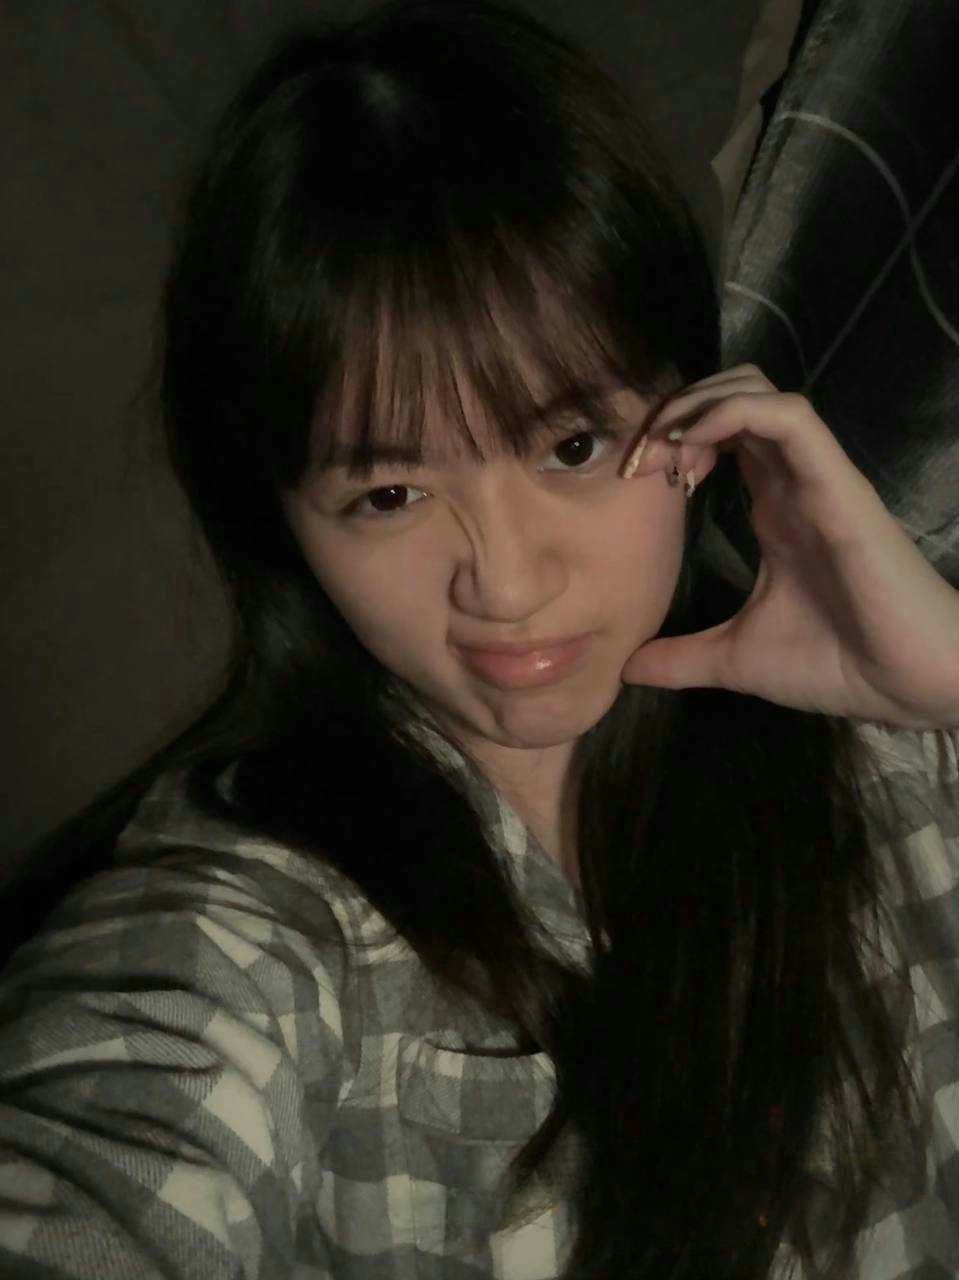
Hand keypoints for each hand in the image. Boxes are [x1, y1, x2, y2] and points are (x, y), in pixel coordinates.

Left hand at [619, 365, 958, 728]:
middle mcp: (791, 480)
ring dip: (699, 403)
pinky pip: (789, 417)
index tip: (632, 478)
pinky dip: (735, 412)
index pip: (718, 435)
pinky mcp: (837, 483)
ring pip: (757, 390)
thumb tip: (626, 669)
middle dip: (675, 409)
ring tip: (665, 445)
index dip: (669, 439)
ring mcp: (815, 476)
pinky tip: (697, 440)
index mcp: (773, 507)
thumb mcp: (735, 660)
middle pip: (731, 395)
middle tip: (639, 456)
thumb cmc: (835, 664)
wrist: (903, 688)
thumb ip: (681, 658)